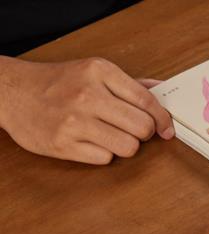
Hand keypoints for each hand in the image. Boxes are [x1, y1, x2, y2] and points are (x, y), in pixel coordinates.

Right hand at [0, 56, 174, 163]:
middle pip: (142, 127)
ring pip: (128, 147)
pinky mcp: (62, 145)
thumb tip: (164, 91)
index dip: (162, 119)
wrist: (12, 92)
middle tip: (133, 131)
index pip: (147, 101)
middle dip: (144, 133)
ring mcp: (74, 122)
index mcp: (99, 72)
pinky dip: (104, 153)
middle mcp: (87, 95)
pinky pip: (105, 158)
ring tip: (111, 136)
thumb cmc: (59, 83)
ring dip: (125, 145)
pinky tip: (91, 142)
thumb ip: (131, 84)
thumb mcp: (95, 72)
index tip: (166, 128)